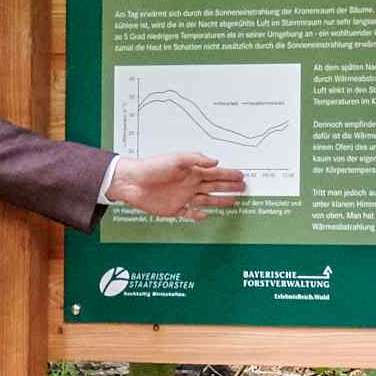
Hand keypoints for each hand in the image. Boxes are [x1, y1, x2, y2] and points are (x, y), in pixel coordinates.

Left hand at [109, 150, 243, 220]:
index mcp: (191, 172)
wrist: (132, 182)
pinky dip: (198, 215)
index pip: (215, 173)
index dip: (229, 174)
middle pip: (214, 186)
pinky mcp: (173, 209)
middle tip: (243, 187)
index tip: (241, 175)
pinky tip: (206, 216)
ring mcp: (182, 197)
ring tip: (233, 201)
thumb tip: (215, 161)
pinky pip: (189, 213)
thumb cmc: (152, 167)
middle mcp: (189, 184)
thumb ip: (196, 159)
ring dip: (219, 201)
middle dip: (229, 186)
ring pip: (206, 200)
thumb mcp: (176, 159)